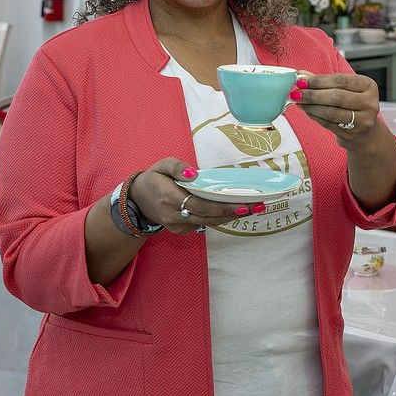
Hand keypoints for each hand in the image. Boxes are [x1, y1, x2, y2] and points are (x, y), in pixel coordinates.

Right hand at [128, 159, 264, 234]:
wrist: (137, 201)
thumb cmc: (154, 179)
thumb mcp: (161, 165)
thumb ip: (176, 166)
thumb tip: (193, 172)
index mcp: (169, 197)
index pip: (200, 205)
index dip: (222, 207)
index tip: (242, 203)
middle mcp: (173, 215)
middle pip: (209, 217)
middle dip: (234, 212)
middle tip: (258, 206)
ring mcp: (177, 225)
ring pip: (209, 223)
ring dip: (232, 216)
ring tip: (254, 208)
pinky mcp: (181, 230)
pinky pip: (204, 224)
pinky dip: (221, 218)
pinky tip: (237, 210)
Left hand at [288, 72, 380, 147]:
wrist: (365, 132)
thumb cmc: (353, 105)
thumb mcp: (345, 89)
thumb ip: (324, 81)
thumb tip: (302, 75)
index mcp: (368, 85)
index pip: (340, 80)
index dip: (319, 81)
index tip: (301, 81)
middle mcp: (369, 102)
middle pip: (337, 97)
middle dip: (313, 95)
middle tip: (296, 93)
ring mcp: (363, 120)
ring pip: (332, 112)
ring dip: (312, 107)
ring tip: (299, 103)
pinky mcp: (353, 133)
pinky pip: (329, 124)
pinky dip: (315, 117)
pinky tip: (307, 111)